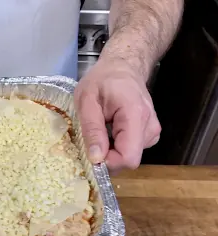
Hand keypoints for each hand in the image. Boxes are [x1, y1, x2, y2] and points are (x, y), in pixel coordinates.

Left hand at [74, 58, 160, 172]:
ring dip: (111, 150)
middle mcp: (150, 127)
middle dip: (108, 157)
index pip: (129, 157)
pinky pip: (131, 149)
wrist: (123, 68)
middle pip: (129, 159)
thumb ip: (92, 129)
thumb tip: (96, 159)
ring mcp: (152, 131)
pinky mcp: (150, 134)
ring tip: (102, 129)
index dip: (109, 163)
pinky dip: (118, 145)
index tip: (91, 154)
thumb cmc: (102, 81)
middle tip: (92, 139)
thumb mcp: (87, 100)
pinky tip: (111, 130)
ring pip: (129, 156)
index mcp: (135, 115)